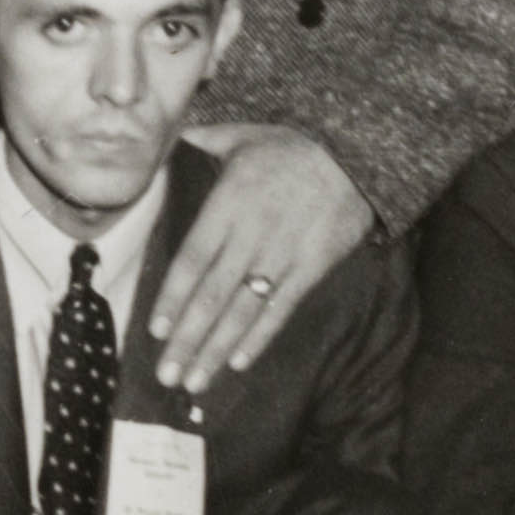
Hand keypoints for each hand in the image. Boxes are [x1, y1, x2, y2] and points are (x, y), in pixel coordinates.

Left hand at [141, 129, 370, 392]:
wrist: (358, 150)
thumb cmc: (294, 143)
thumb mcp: (245, 135)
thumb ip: (205, 140)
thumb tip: (173, 133)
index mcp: (229, 203)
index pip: (192, 259)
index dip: (173, 297)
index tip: (156, 331)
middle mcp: (252, 233)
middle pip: (212, 295)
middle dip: (187, 339)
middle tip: (167, 375)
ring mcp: (284, 253)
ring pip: (244, 309)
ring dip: (217, 349)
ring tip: (195, 381)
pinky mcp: (313, 266)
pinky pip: (282, 308)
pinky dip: (260, 336)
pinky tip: (239, 362)